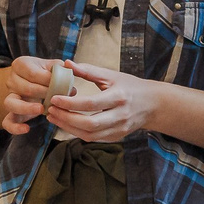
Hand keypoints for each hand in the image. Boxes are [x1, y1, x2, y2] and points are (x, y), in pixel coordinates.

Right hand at [0, 55, 62, 135]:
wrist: (34, 83)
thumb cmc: (45, 74)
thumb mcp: (52, 66)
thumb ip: (60, 69)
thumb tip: (68, 73)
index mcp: (20, 65)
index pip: (33, 73)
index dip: (48, 80)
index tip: (63, 85)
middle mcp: (11, 80)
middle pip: (24, 88)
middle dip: (43, 93)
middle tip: (57, 98)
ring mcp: (10, 97)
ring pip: (11, 103)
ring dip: (27, 107)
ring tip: (41, 109)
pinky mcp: (11, 113)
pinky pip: (7, 122)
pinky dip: (15, 127)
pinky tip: (26, 129)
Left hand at [46, 61, 160, 143]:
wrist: (152, 104)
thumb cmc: (130, 86)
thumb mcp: (112, 75)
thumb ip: (88, 71)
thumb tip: (67, 64)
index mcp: (119, 97)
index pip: (91, 103)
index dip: (70, 103)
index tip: (54, 99)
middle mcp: (120, 116)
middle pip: (89, 124)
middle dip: (66, 119)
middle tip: (50, 110)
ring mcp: (119, 129)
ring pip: (89, 135)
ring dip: (68, 128)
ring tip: (54, 117)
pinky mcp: (116, 137)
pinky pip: (93, 138)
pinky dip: (77, 132)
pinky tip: (66, 124)